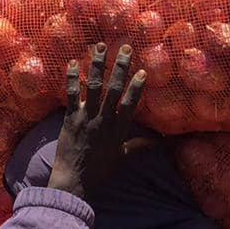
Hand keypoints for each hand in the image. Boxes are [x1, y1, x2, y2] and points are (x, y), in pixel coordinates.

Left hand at [47, 43, 146, 198]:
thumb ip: (139, 147)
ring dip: (97, 65)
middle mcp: (103, 119)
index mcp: (118, 129)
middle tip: (125, 48)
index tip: (142, 71)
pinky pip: (71, 94)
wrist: (74, 181)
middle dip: (120, 67)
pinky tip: (71, 62)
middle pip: (114, 88)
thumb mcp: (122, 158)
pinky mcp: (70, 118)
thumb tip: (159, 144)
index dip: (136, 86)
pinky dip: (71, 78)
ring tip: (100, 46)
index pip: (130, 103)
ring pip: (93, 86)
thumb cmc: (100, 171)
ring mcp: (86, 117)